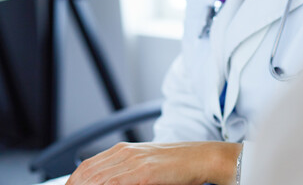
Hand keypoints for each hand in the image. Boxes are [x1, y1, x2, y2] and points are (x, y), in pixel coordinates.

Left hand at [66, 142, 241, 184]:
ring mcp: (133, 162)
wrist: (199, 157)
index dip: (73, 181)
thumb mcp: (146, 162)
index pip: (88, 166)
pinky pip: (115, 183)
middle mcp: (125, 153)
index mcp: (123, 150)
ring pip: (97, 178)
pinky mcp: (144, 173)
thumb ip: (126, 170)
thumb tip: (111, 180)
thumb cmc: (176, 162)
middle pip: (87, 173)